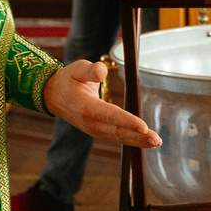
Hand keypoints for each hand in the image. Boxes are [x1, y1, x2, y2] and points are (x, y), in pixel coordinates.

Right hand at [42, 59, 158, 148]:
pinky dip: (133, 141)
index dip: (127, 121)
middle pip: (117, 131)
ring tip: (156, 142)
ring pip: (119, 137)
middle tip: (157, 139)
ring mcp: (94, 130)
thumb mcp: (76, 69)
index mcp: (86, 107)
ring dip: (139, 141)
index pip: (110, 115)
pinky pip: (118, 138)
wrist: (53, 96)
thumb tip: (102, 70)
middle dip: (138, 136)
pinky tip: (147, 142)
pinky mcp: (99, 132)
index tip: (143, 126)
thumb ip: (89, 70)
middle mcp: (91, 122)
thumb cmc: (68, 80)